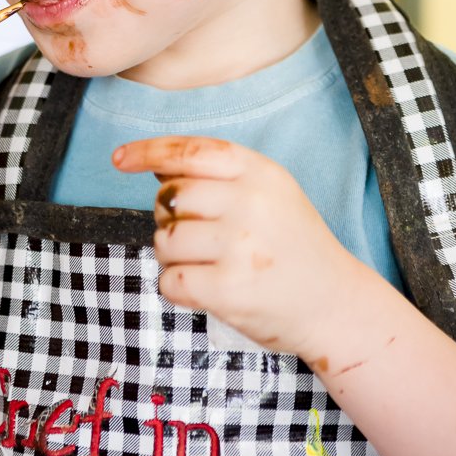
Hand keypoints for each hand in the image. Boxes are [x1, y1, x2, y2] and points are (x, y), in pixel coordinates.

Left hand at [113, 136, 361, 359]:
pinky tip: (206, 289)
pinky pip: (169, 281)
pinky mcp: (228, 290)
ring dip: (173, 256)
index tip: (120, 159)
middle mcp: (249, 203)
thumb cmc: (292, 245)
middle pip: (170, 198)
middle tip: (199, 237)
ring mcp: (239, 247)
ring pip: (164, 240)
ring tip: (207, 264)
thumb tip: (155, 163)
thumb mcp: (269, 193)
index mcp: (259, 173)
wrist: (335, 304)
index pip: (189, 152)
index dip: (148, 151)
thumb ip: (218, 176)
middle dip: (170, 218)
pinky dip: (177, 288)